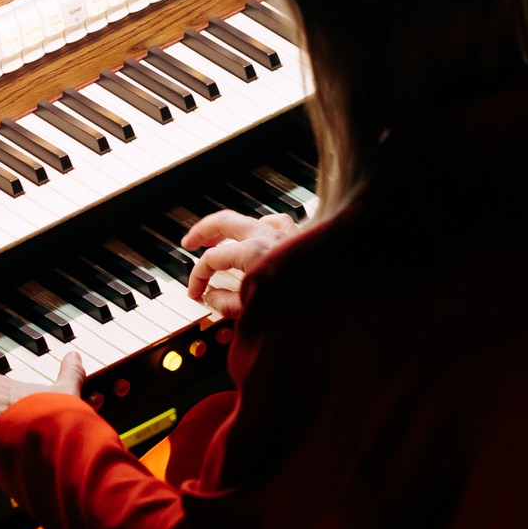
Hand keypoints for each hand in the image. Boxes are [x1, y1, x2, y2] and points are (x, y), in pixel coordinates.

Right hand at [181, 210, 299, 317]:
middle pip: (223, 222)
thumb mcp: (253, 310)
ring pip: (248, 218)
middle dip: (201, 231)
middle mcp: (267, 235)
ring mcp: (284, 233)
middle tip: (188, 242)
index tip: (196, 293)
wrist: (339, 302)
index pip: (211, 260)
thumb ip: (226, 303)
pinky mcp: (299, 238)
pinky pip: (275, 222)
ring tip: (217, 235)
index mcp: (252, 252)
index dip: (197, 277)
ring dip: (228, 227)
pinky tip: (258, 231)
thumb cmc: (302, 306)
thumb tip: (211, 296)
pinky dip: (260, 226)